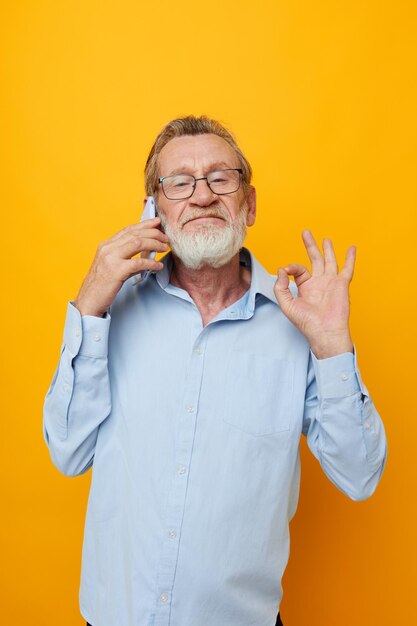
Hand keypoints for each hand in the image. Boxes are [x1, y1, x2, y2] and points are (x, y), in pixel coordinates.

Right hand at [74, 217, 168, 316]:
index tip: (156, 222)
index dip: (144, 224)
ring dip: (154, 244)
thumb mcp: (113, 266)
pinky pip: (138, 263)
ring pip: (138, 243)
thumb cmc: (101, 285)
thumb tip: (147, 255)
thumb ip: (128, 258)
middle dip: (153, 233)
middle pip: (135, 234)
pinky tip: (158, 266)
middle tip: (165, 237)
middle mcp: (107, 248)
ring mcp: (111, 259)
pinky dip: (151, 263)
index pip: (128, 230)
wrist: (89, 300)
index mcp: (106, 245)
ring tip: (164, 248)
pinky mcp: (116, 271)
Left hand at [274, 230, 355, 358]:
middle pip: (314, 259)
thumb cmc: (306, 323)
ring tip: (325, 239)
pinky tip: (351, 248)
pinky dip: (350, 258)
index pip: (298, 270)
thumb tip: (281, 270)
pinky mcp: (341, 284)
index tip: (285, 271)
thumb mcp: (287, 305)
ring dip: (327, 249)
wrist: (324, 332)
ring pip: (329, 261)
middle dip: (310, 246)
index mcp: (305, 287)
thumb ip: (280, 287)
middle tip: (306, 233)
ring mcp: (330, 283)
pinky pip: (347, 269)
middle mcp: (318, 283)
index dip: (290, 267)